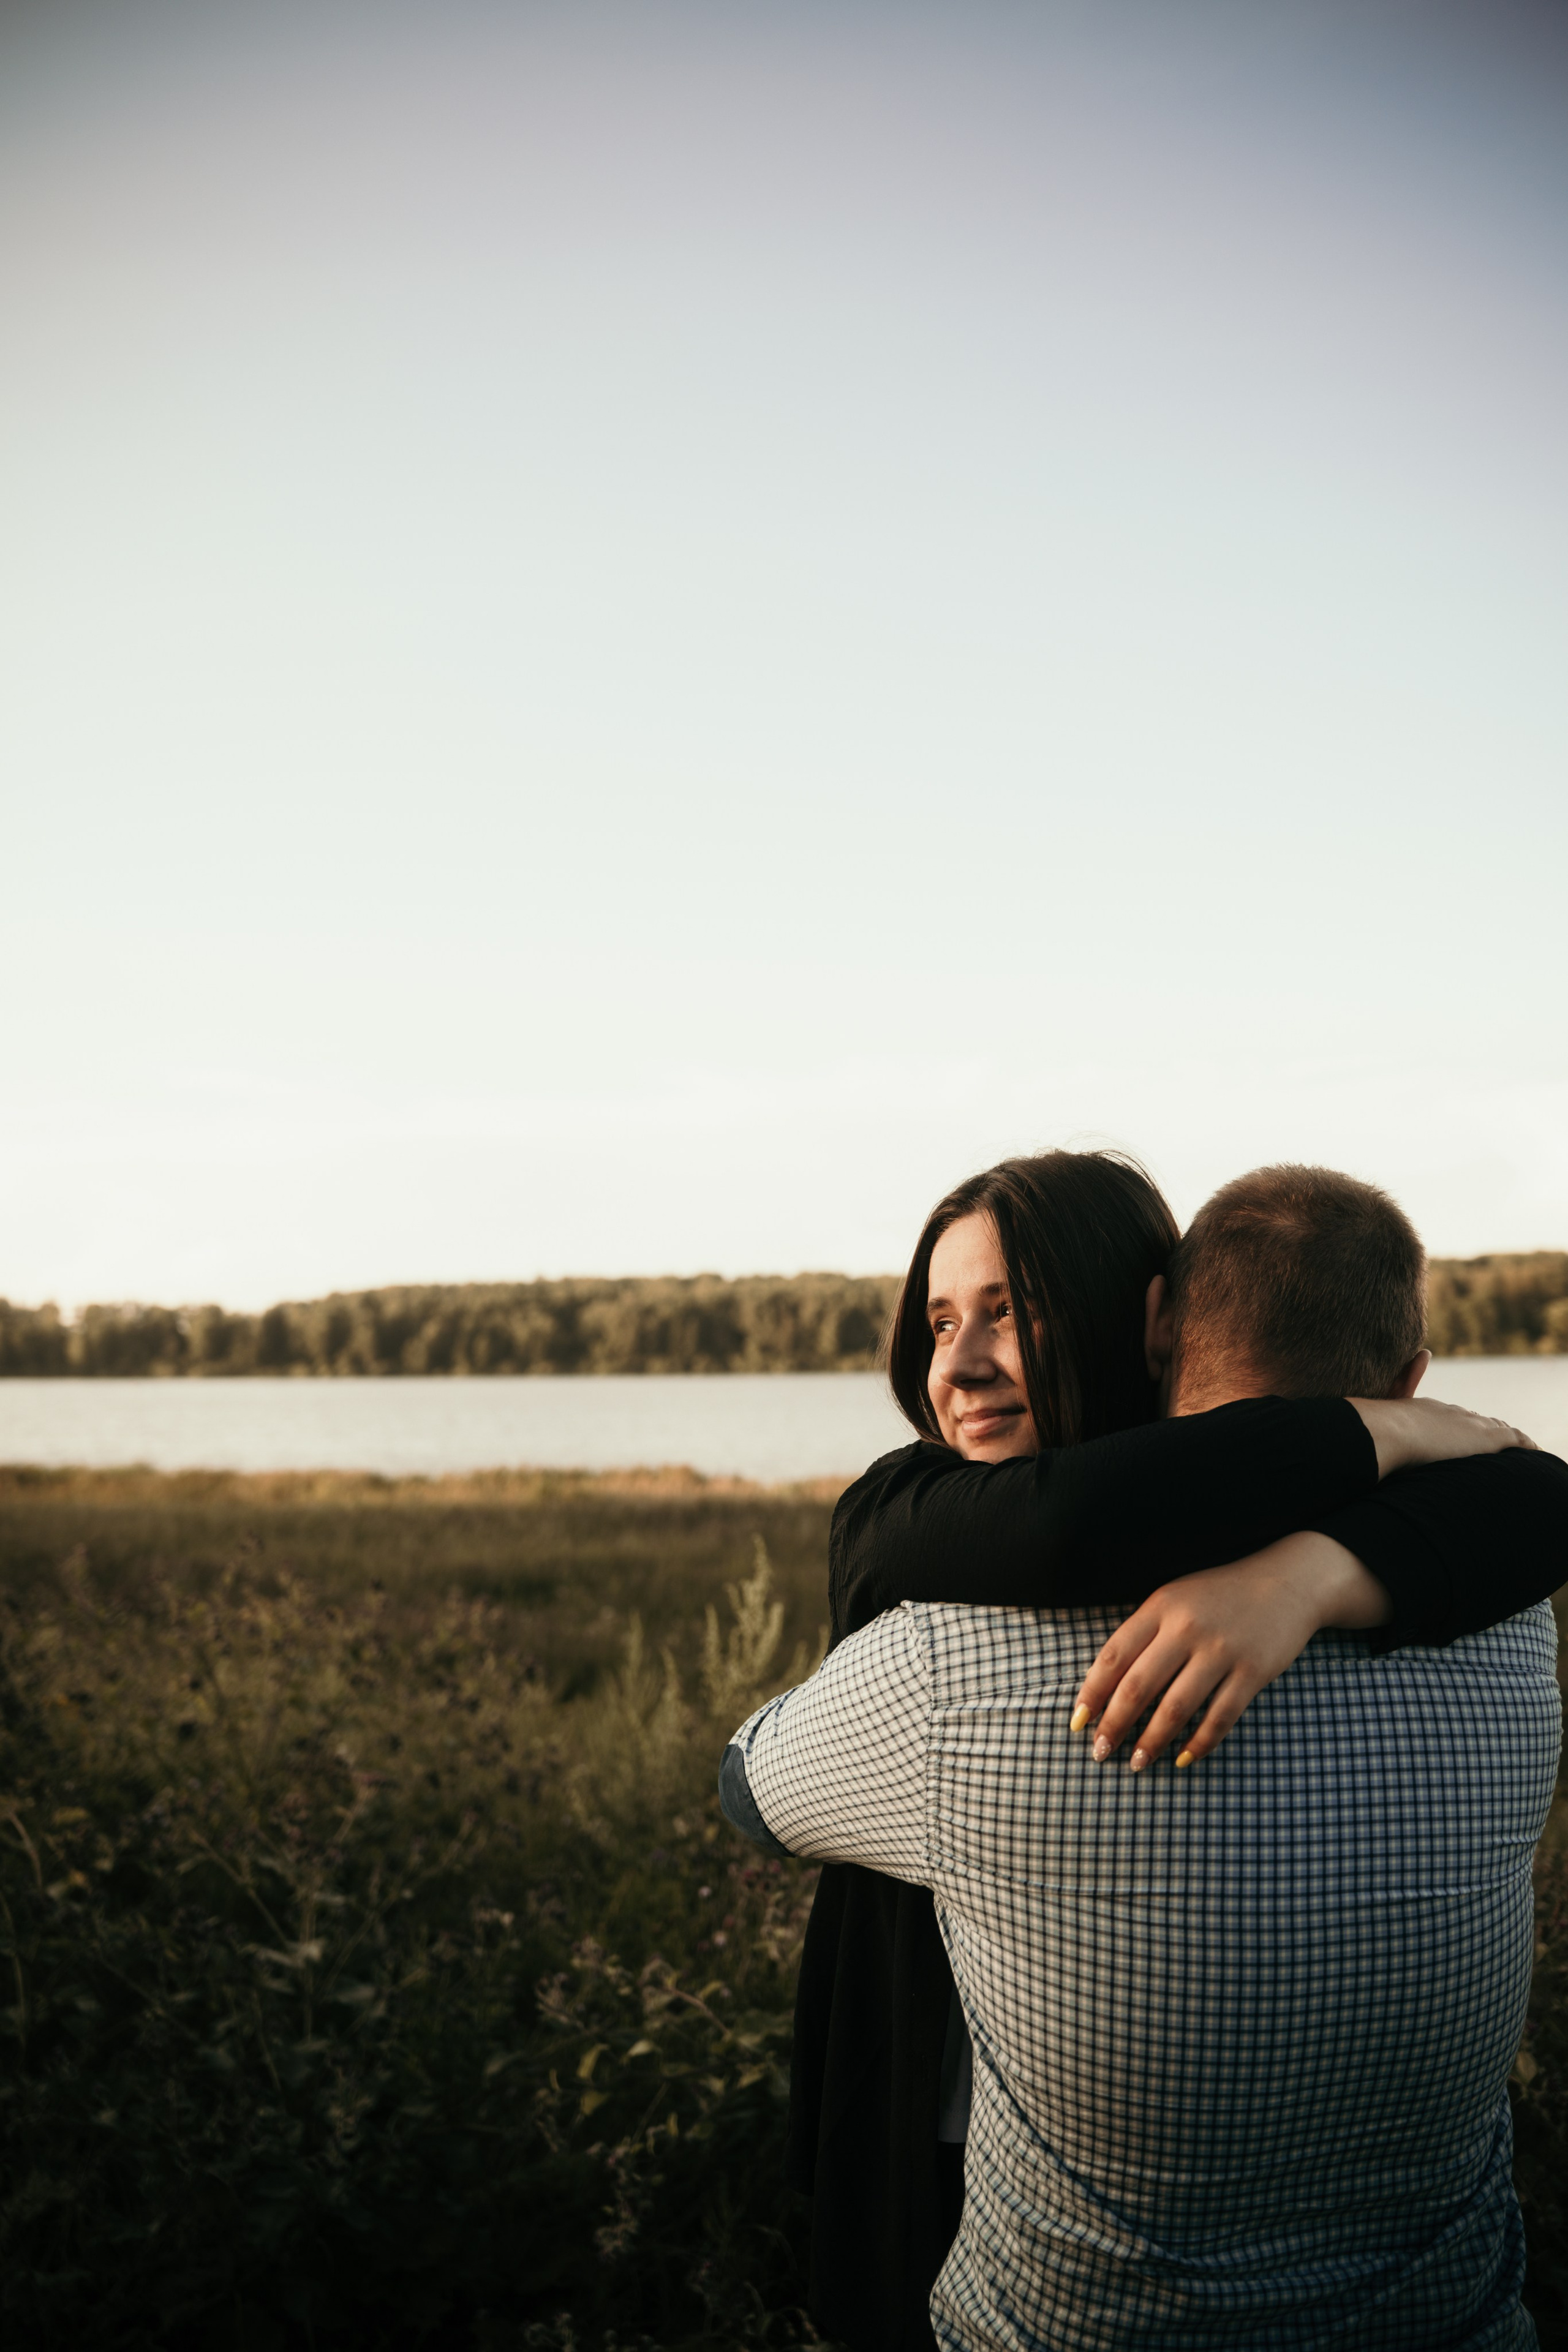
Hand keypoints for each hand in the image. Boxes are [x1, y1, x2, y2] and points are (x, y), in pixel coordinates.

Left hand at [1069, 1531, 1388, 1772]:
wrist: (1288, 1580)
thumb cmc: (1220, 1595)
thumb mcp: (1175, 1599)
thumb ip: (1144, 1633)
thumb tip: (1107, 1685)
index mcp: (1161, 1607)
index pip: (1113, 1655)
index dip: (1091, 1692)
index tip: (1077, 1722)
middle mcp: (1187, 1627)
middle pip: (1138, 1686)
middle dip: (1114, 1724)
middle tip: (1100, 1752)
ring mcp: (1221, 1650)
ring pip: (1176, 1708)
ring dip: (1152, 1742)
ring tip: (1136, 1764)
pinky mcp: (1253, 1671)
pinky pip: (1220, 1717)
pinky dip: (1199, 1743)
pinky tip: (1183, 1759)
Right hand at [1353, 1394, 1535, 1478]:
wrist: (1383, 1433)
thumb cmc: (1370, 1439)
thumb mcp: (1373, 1435)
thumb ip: (1368, 1439)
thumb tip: (1352, 1432)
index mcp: (1422, 1410)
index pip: (1448, 1415)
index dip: (1459, 1424)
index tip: (1465, 1430)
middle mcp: (1447, 1413)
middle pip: (1474, 1419)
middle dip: (1485, 1427)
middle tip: (1497, 1438)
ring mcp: (1466, 1423)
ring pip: (1495, 1427)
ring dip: (1506, 1437)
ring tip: (1518, 1449)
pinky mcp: (1485, 1437)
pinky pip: (1514, 1440)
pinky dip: (1525, 1446)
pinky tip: (1534, 1452)